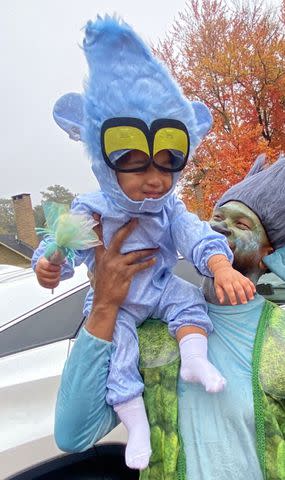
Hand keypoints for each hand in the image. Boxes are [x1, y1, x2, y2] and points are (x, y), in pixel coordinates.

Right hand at [35, 256, 60, 288]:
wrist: (41, 266)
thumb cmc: (47, 262)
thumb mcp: (51, 258)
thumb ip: (57, 259)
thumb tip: (64, 261)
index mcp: (41, 263)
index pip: (48, 266)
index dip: (55, 268)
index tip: (59, 267)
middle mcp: (38, 271)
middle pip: (50, 274)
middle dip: (57, 273)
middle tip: (59, 271)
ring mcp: (39, 277)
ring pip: (50, 281)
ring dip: (56, 279)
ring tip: (58, 276)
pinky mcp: (41, 283)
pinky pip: (49, 286)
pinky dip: (55, 284)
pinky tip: (57, 281)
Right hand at [85, 216, 157, 339]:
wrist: (104, 302)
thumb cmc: (102, 288)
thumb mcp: (97, 272)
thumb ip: (102, 261)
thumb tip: (104, 255)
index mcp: (100, 257)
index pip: (97, 239)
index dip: (97, 226)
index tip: (97, 214)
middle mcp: (108, 258)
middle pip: (119, 238)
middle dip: (128, 228)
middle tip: (136, 220)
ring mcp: (117, 265)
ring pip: (135, 253)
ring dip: (147, 250)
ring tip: (155, 248)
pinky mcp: (126, 274)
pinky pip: (140, 266)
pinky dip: (148, 263)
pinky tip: (154, 261)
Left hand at [214, 266, 255, 304]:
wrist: (223, 268)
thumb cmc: (220, 278)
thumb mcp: (217, 285)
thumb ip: (219, 293)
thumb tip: (221, 301)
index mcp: (225, 282)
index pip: (229, 290)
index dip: (232, 297)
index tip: (234, 303)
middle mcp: (233, 279)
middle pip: (239, 288)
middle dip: (242, 295)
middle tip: (244, 302)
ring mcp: (238, 277)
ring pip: (245, 284)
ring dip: (249, 291)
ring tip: (251, 298)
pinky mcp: (242, 276)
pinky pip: (248, 281)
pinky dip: (252, 286)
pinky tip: (254, 291)